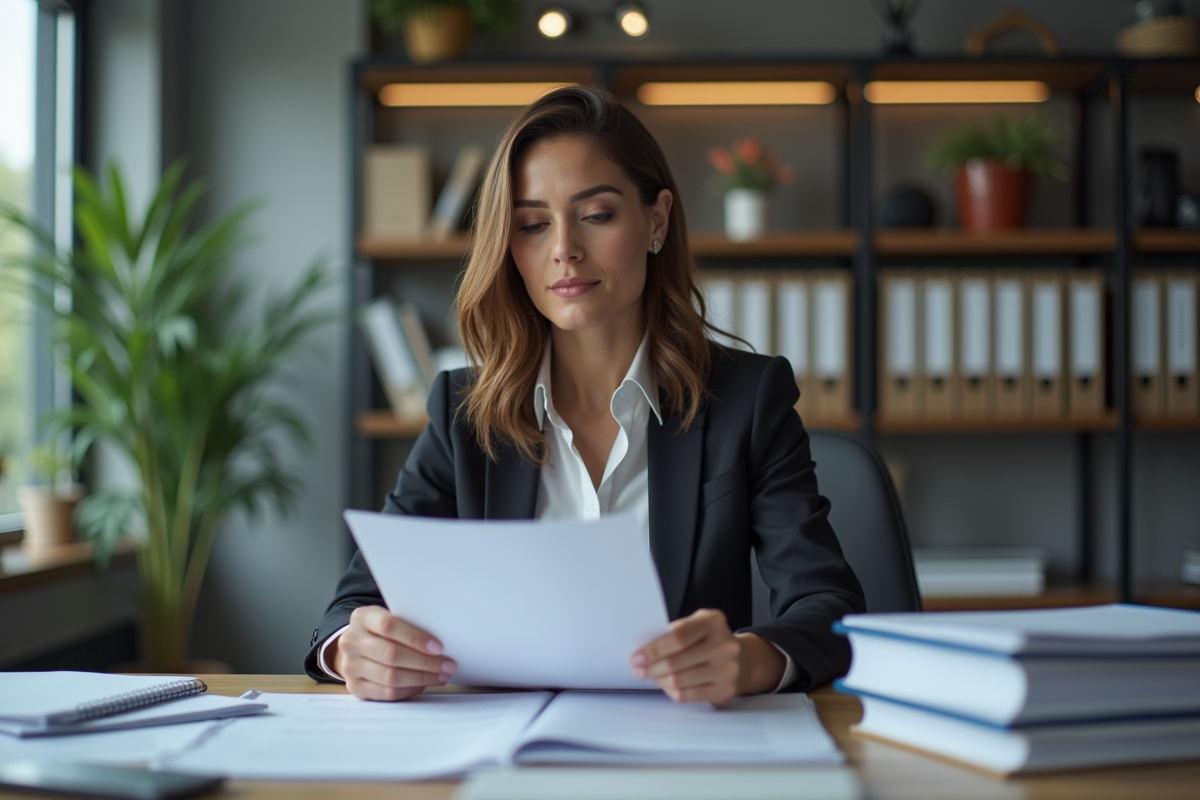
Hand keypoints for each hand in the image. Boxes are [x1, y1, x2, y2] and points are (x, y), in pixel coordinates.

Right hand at [331, 605, 457, 700]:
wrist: (358, 647)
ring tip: (442, 675)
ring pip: (391, 676)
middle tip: (449, 665)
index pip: (388, 626)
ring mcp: (350, 666)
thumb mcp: (392, 618)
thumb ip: (409, 624)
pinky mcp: (355, 687)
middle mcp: (351, 641)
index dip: (415, 637)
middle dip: (425, 662)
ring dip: (422, 678)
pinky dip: (410, 690)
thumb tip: (442, 640)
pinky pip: (387, 693)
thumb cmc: (384, 632)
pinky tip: (424, 684)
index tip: (438, 647)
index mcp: (362, 618)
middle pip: (391, 654)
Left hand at [629, 608, 784, 706]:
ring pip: (679, 680)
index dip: (653, 649)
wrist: (745, 660)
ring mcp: (727, 669)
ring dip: (659, 680)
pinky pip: (687, 695)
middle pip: (676, 661)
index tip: (637, 657)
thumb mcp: (698, 624)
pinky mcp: (725, 690)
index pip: (678, 637)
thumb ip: (676, 631)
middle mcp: (724, 645)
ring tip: (652, 676)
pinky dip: (671, 691)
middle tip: (638, 669)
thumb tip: (645, 649)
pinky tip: (667, 685)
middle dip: (651, 667)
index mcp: (714, 622)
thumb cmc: (712, 641)